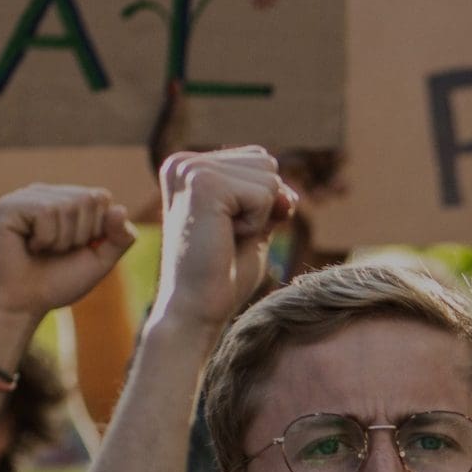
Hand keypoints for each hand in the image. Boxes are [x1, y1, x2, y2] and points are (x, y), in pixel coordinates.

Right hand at [0, 185, 137, 320]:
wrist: (22, 305)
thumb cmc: (57, 282)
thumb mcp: (99, 261)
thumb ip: (119, 238)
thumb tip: (120, 209)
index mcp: (68, 201)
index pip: (101, 197)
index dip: (98, 229)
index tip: (77, 249)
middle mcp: (48, 194)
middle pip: (88, 198)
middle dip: (81, 235)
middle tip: (57, 252)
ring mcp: (28, 197)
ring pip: (68, 205)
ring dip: (61, 240)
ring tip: (42, 251)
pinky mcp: (10, 205)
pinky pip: (46, 211)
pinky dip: (45, 238)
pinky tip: (30, 246)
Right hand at [151, 149, 295, 333]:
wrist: (195, 311)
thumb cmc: (221, 277)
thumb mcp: (253, 230)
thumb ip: (271, 202)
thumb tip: (287, 192)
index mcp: (188, 168)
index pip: (257, 160)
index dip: (263, 201)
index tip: (228, 232)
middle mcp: (184, 162)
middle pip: (265, 161)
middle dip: (262, 206)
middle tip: (225, 237)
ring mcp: (191, 169)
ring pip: (269, 176)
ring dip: (259, 216)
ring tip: (224, 238)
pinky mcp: (203, 183)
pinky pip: (265, 193)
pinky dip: (257, 224)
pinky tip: (224, 239)